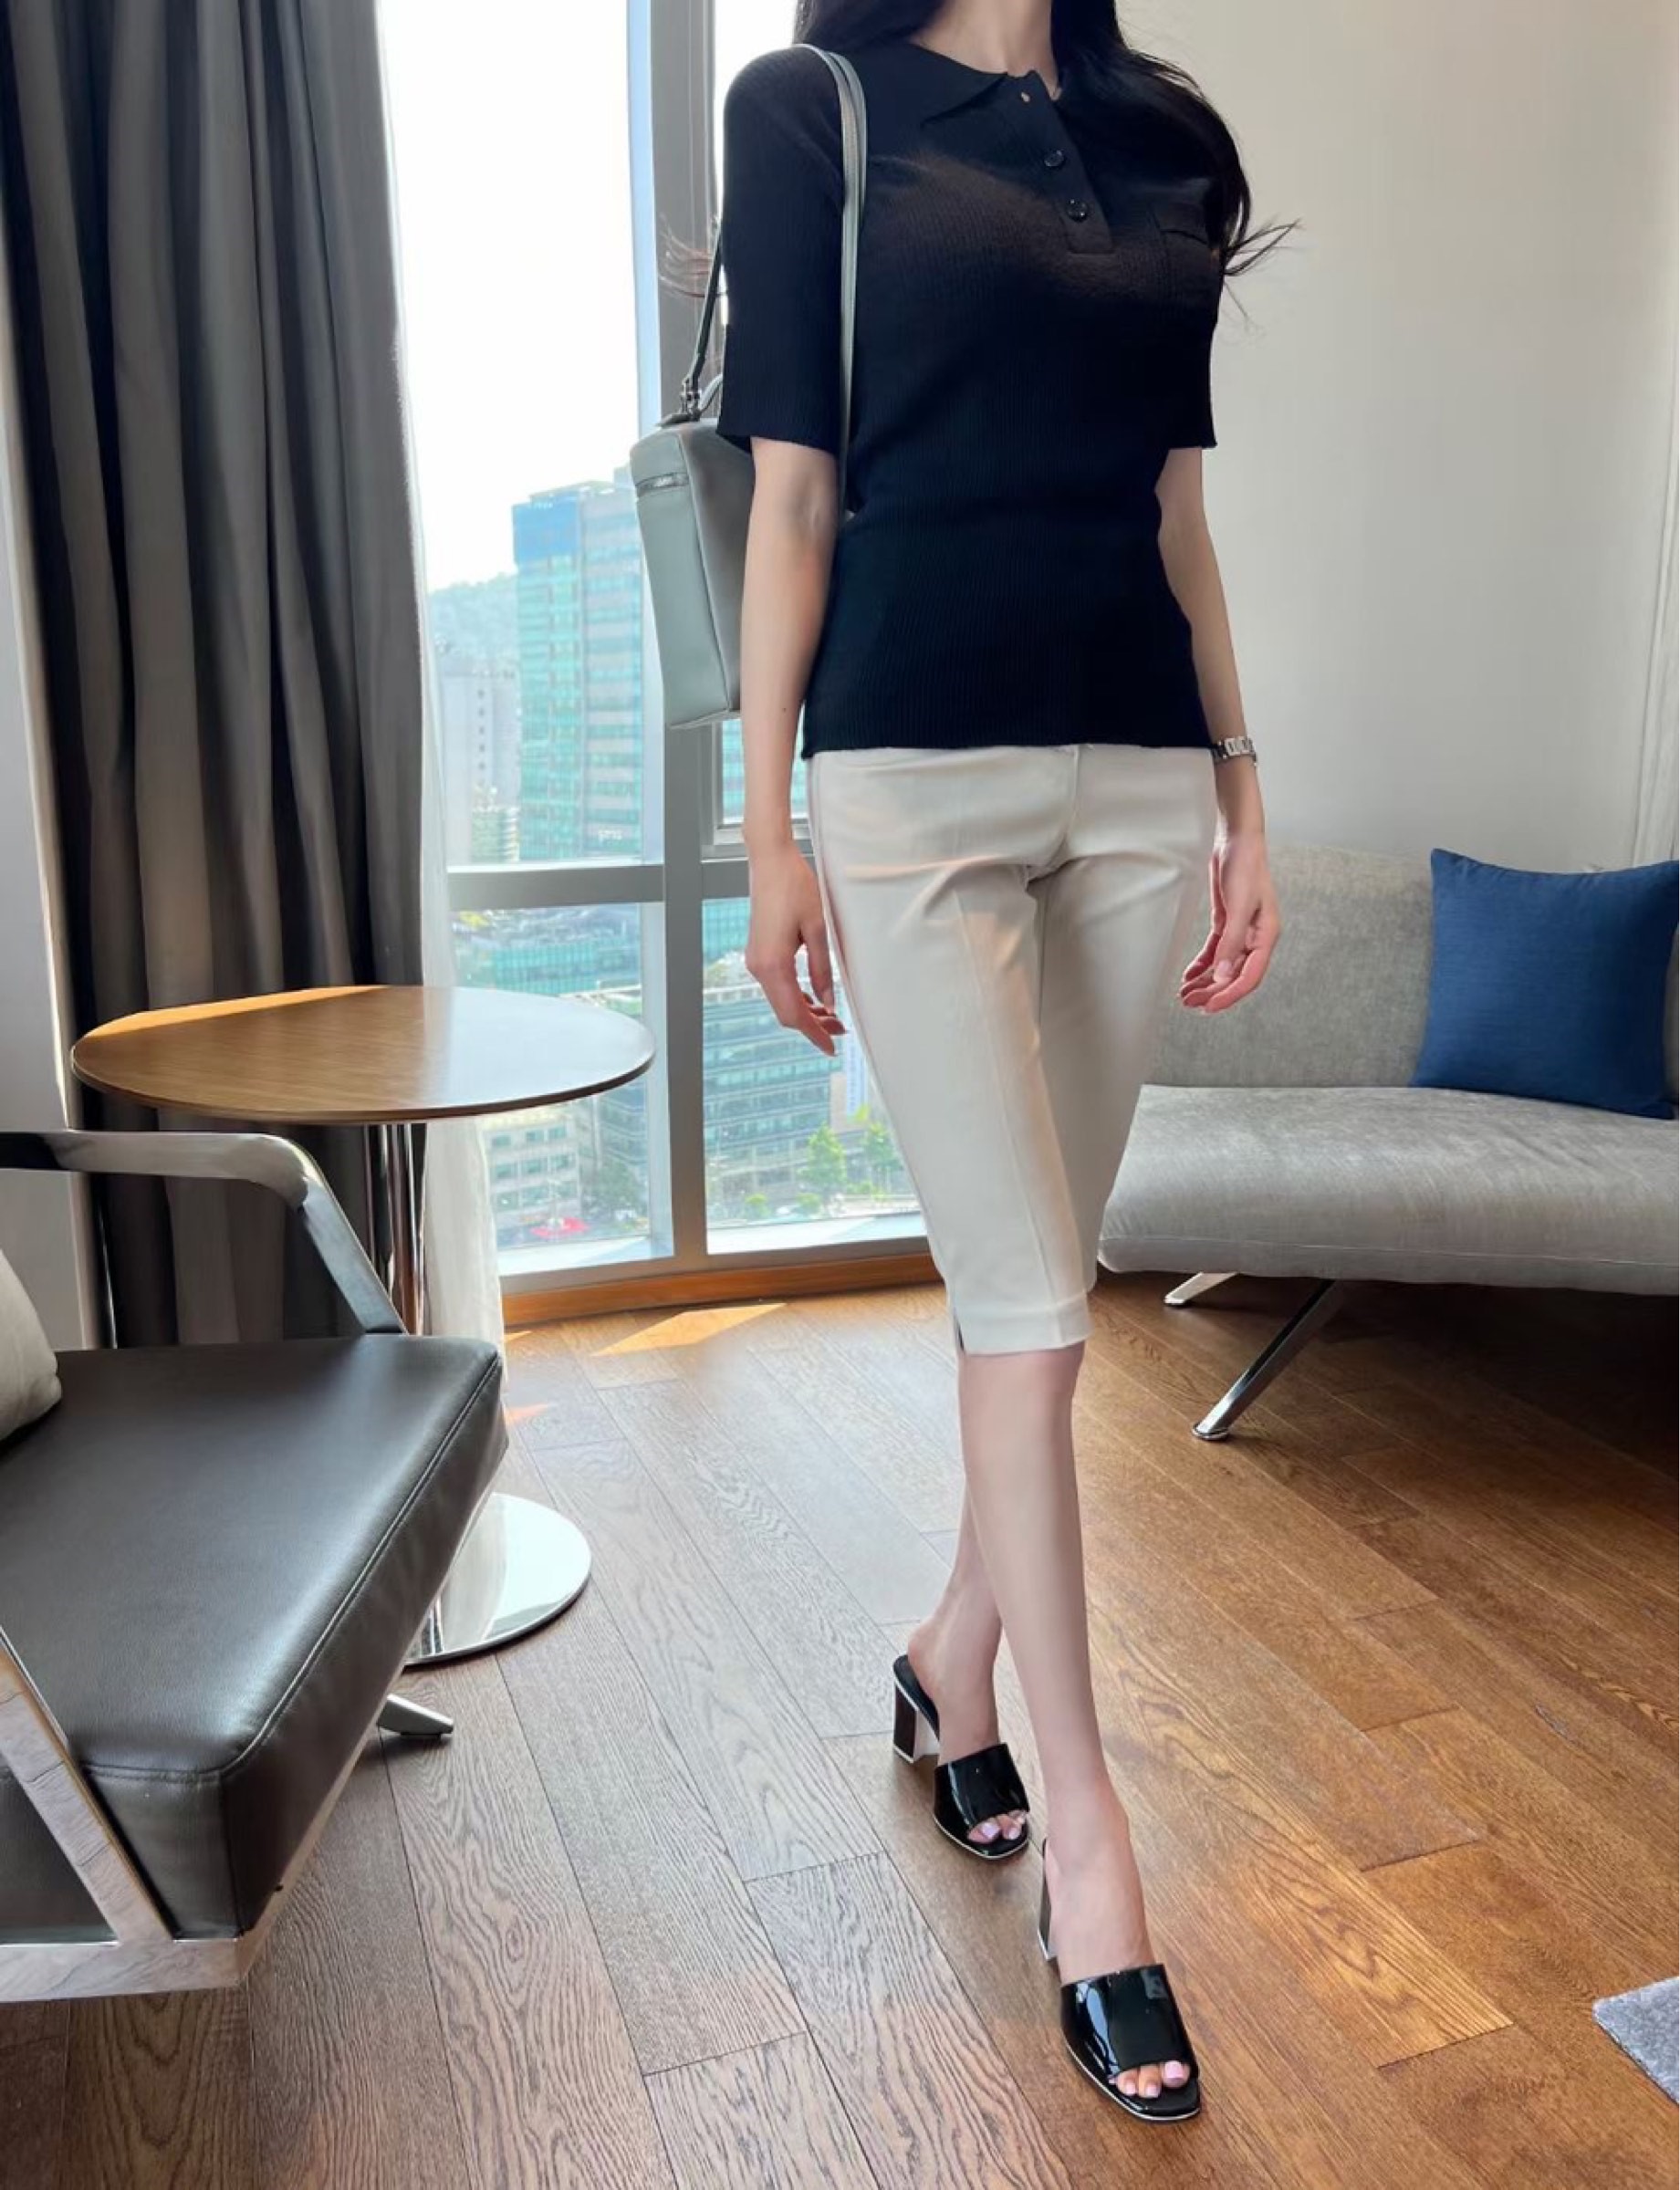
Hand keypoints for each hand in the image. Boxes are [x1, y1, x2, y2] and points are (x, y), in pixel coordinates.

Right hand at [745, 842, 846, 1054]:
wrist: (770, 860)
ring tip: (832, 1017)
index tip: (831, 1047)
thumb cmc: (795, 887)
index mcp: (773, 964)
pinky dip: (796, 997)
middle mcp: (759, 967)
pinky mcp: (759, 952)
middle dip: (812, 1026)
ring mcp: (756, 960)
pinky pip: (777, 986)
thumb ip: (823, 970)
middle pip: (785, 1011)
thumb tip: (829, 1004)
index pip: (794, 1013)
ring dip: (805, 1012)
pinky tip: (815, 998)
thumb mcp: (818, 929)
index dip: (813, 1033)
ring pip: (781, 1000)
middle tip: (840, 1031)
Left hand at [1180, 830, 1280, 1012]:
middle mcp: (1255, 938)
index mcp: (1266, 936)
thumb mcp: (1237, 907)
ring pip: (1223, 966)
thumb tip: (1221, 976)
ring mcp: (1241, 932)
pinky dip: (1202, 965)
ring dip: (1205, 981)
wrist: (1237, 842)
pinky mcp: (1227, 924)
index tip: (1209, 1008)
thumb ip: (1230, 943)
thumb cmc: (1245, 869)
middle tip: (1189, 1003)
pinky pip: (1215, 952)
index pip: (1249, 976)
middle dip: (1212, 991)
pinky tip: (1189, 975)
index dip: (1229, 995)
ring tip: (1185, 994)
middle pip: (1234, 975)